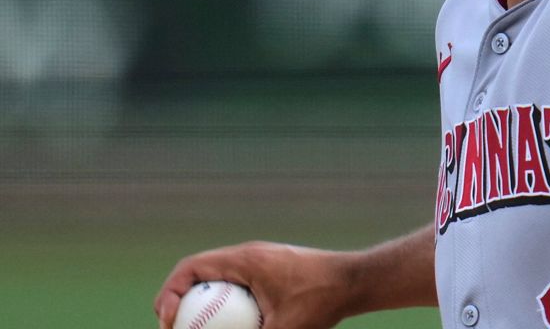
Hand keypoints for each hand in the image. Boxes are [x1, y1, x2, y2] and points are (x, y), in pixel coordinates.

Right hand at [155, 241, 349, 328]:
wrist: (357, 281)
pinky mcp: (270, 268)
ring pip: (215, 276)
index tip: (168, 323)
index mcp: (245, 259)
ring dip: (199, 299)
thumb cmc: (322, 302)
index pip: (190, 268)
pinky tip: (229, 325)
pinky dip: (223, 300)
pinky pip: (235, 282)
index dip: (169, 294)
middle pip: (197, 271)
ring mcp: (259, 259)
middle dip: (178, 300)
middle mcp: (248, 253)